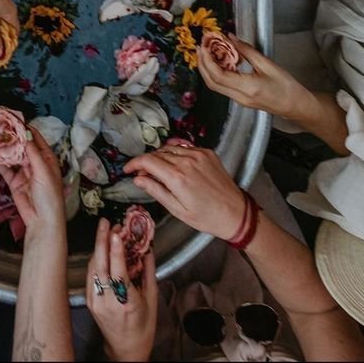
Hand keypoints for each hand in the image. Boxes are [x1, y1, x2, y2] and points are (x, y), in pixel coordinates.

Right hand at [0, 128, 65, 232]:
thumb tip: (24, 134)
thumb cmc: (49, 195)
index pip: (34, 137)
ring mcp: (23, 171)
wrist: (42, 221)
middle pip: (21, 144)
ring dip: (3, 145)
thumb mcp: (43, 171)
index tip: (12, 117)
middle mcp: (35, 162)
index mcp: (46, 157)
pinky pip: (5, 168)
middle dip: (10, 135)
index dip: (24, 127)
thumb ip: (32, 153)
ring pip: (11, 155)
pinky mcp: (14, 181)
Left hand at [86, 218, 157, 362]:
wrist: (126, 349)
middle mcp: (108, 302)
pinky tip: (102, 250)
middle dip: (101, 240)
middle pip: (100, 265)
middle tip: (106, 222)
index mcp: (126, 302)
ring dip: (99, 247)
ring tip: (106, 231)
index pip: (118, 272)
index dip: (116, 251)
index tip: (116, 233)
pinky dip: (96, 260)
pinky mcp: (90, 302)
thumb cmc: (143, 326)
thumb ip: (148, 271)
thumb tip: (147, 247)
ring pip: (93, 268)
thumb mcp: (152, 299)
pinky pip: (91, 275)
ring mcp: (96, 302)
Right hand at [125, 147, 244, 239]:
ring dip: (160, 157)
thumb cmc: (206, 217)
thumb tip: (138, 179)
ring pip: (170, 149)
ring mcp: (198, 154)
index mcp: (177, 177)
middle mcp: (187, 161)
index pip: (148, 161)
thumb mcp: (177, 210)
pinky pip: (184, 147)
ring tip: (158, 170)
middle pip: (157, 153)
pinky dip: (175, 154)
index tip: (128, 169)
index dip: (134, 163)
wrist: (236, 213)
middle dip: (146, 162)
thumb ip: (156, 191)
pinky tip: (175, 165)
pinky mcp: (207, 152)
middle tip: (142, 174)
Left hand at [198, 35, 310, 118]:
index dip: (207, 59)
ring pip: (214, 86)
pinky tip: (218, 61)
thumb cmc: (286, 86)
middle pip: (211, 82)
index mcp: (247, 88)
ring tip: (206, 51)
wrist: (296, 106)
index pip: (218, 75)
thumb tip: (230, 37)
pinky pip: (222, 87)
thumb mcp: (268, 64)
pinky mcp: (240, 99)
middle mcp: (239, 97)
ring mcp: (238, 100)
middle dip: (202, 63)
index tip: (204, 45)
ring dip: (207, 68)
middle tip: (201, 45)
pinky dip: (216, 73)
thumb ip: (247, 50)